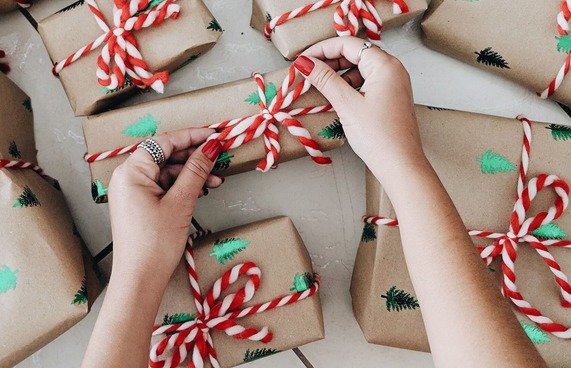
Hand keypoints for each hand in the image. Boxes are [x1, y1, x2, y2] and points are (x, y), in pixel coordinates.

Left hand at [107, 128, 222, 287]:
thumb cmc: (154, 244)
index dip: (191, 136)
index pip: (164, 142)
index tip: (214, 135)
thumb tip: (211, 147)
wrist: (140, 279)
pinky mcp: (139, 204)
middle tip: (219, 156)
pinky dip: (183, 186)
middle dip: (194, 157)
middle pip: (165, 155)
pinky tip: (202, 190)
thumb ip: (196, 171)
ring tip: (216, 180)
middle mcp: (128, 178)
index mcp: (131, 172)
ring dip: (192, 173)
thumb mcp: (181, 202)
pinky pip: (163, 186)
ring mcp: (133, 191)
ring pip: (167, 172)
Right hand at [293, 37, 425, 180]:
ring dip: (337, 75)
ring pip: (359, 69)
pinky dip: (348, 86)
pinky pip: (365, 83)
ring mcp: (393, 84)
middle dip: (329, 61)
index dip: (322, 49)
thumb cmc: (379, 137)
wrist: (400, 165)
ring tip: (318, 86)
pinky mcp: (390, 98)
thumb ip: (325, 79)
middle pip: (355, 53)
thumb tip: (305, 62)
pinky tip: (335, 97)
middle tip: (307, 72)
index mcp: (385, 65)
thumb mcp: (347, 104)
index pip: (348, 44)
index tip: (302, 59)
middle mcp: (392, 69)